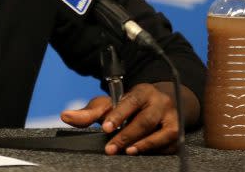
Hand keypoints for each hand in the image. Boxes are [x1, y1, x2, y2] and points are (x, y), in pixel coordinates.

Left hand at [60, 83, 178, 154]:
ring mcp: (172, 117)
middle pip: (145, 120)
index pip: (130, 102)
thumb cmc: (129, 106)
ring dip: (145, 144)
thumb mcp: (109, 104)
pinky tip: (142, 153)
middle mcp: (160, 102)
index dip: (118, 115)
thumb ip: (89, 112)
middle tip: (111, 148)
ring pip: (162, 133)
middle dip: (127, 135)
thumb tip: (66, 116)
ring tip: (128, 151)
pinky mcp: (178, 133)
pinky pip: (170, 144)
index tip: (106, 127)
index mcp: (142, 91)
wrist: (158, 106)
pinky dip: (156, 150)